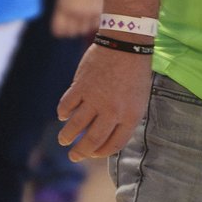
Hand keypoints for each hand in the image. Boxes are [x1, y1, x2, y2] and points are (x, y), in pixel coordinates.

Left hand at [51, 0, 102, 37]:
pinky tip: (93, 12)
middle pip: (72, 32)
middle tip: (75, 21)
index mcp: (63, 8)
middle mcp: (75, 13)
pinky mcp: (99, 13)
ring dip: (84, 25)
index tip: (63, 28)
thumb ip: (61, 12)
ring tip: (85, 15)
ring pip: (84, 30)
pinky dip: (94, 21)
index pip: (58, 30)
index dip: (60, 30)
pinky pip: (95, 24)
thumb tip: (62, 29)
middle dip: (72, 28)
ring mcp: (88, 14)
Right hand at [56, 42, 150, 159]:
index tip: (94, 153)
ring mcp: (94, 99)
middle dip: (81, 152)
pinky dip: (63, 113)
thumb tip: (108, 133)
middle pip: (92, 140)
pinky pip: (67, 105)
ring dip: (67, 136)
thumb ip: (125, 117)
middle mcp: (112, 111)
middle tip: (74, 157)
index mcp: (130, 116)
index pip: (113, 145)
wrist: (126, 44)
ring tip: (63, 141)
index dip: (101, 153)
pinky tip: (63, 115)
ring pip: (75, 126)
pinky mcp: (80, 86)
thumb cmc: (136, 71)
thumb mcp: (139, 99)